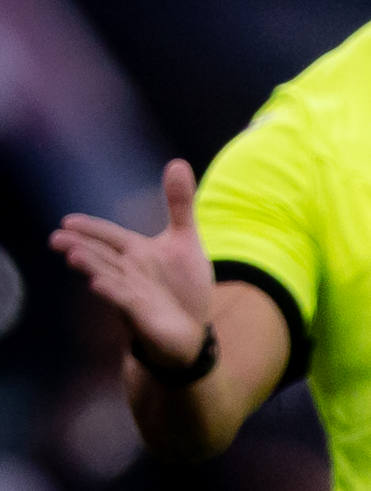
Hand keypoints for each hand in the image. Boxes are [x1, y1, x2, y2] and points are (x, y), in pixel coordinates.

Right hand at [49, 160, 216, 369]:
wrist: (192, 328)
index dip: (90, 228)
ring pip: (108, 276)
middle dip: (80, 246)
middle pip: (101, 255)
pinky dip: (112, 292)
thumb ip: (179, 205)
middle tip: (56, 238)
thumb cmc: (183, 284)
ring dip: (92, 266)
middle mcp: (128, 270)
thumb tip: (178, 162)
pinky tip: (97, 284)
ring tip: (74, 255)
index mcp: (136, 251)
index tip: (67, 221)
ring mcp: (133, 292)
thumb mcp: (186, 240)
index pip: (109, 235)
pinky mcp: (142, 314)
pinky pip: (124, 301)